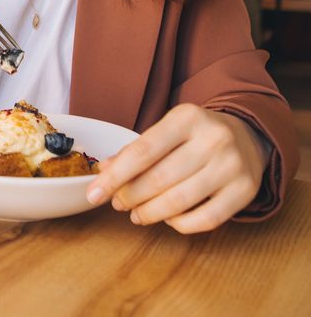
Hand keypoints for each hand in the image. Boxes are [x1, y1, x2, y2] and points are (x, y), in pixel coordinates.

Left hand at [85, 104, 270, 233]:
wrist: (247, 135)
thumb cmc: (195, 134)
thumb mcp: (167, 130)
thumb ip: (136, 149)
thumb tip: (104, 171)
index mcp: (186, 117)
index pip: (142, 151)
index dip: (114, 177)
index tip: (94, 194)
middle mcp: (212, 139)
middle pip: (159, 178)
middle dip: (130, 196)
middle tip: (117, 204)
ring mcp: (232, 165)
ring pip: (180, 201)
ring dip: (150, 213)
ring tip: (137, 215)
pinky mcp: (245, 190)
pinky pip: (206, 219)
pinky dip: (180, 224)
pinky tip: (168, 220)